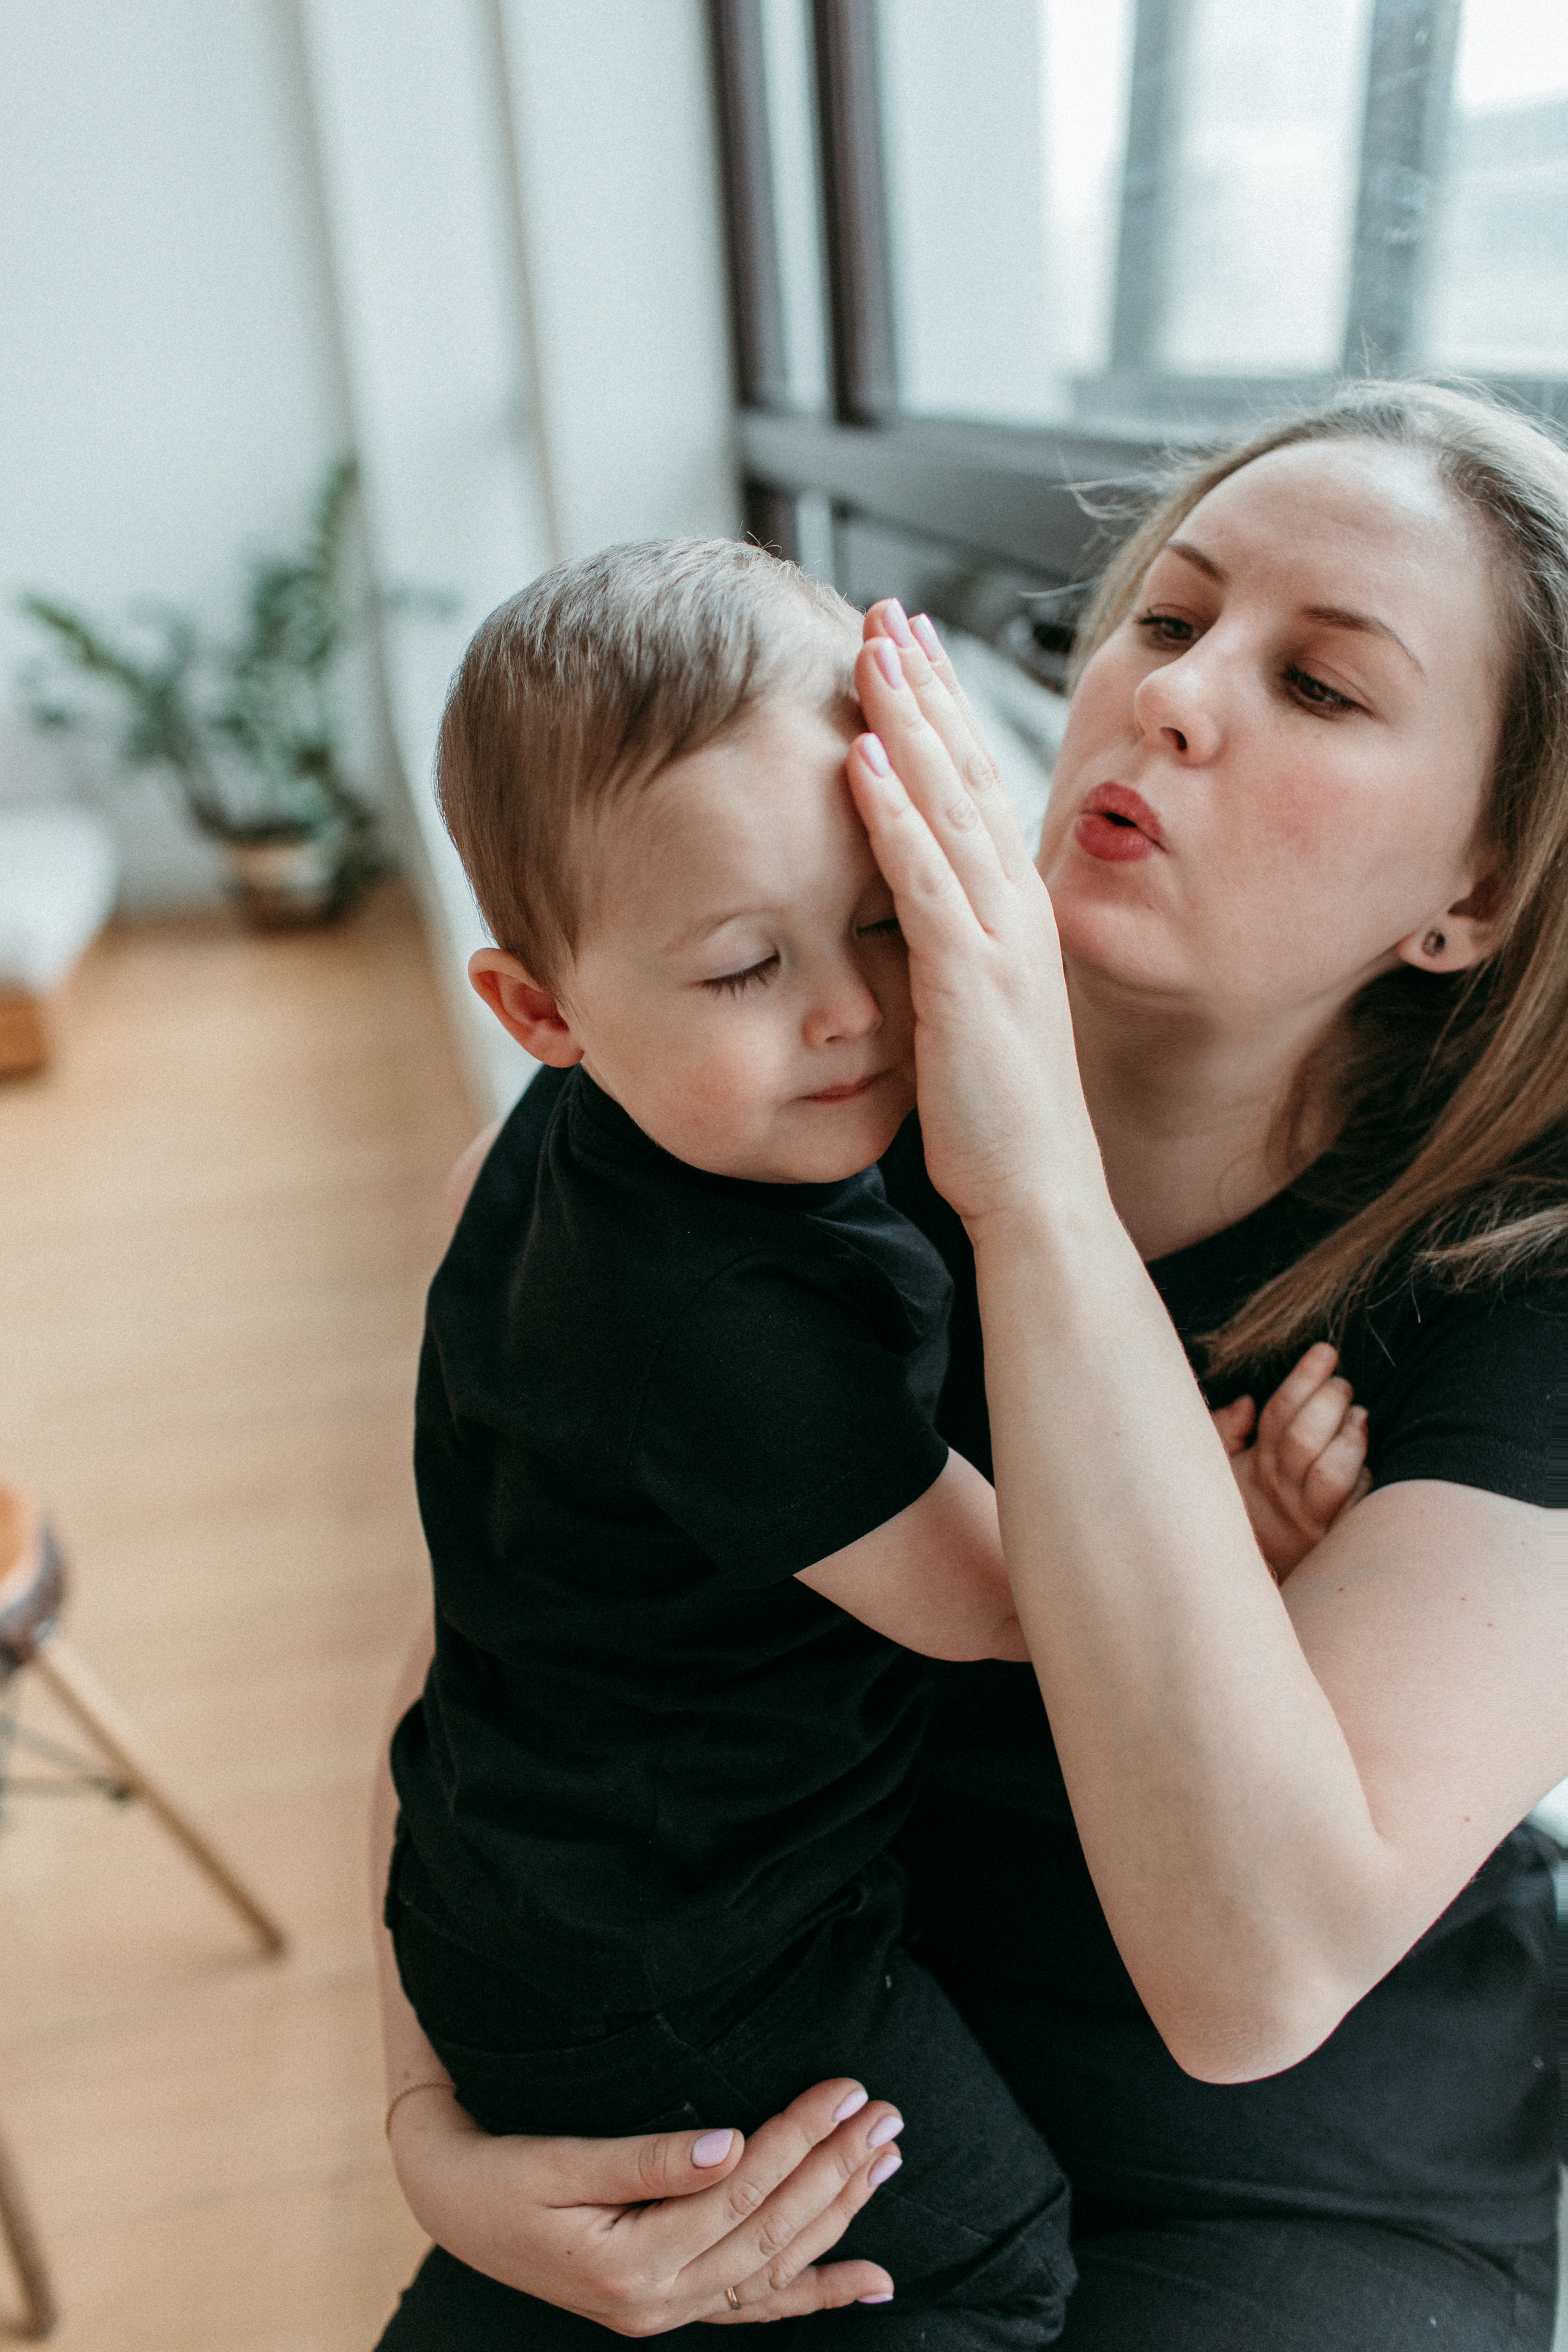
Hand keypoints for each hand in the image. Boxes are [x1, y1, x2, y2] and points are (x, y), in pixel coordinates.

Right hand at [387, 2074, 904, 2330]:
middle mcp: (656, 2303)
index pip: (742, 2193)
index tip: (846, 2088)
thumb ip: (643, 2159)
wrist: (449, 2200)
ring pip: (773, 2265)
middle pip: (769, 2229)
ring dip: (838, 2214)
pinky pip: (757, 2306)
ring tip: (889, 2161)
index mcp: (630, 2264)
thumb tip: (728, 2144)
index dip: (799, 2139)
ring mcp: (665, 2312)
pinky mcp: (667, 2305)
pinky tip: (873, 2282)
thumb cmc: (499, 2170)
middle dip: (835, 2169)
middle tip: (887, 2113)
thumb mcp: (557, 2159)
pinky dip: (817, 2292)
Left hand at [846, 604, 1099, 1229]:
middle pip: (968, 773)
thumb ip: (956, 953)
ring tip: (869, 647)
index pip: (977, 791)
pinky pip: (922, 882)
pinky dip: (892, 815)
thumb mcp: (979, 1013)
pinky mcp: (967, 983)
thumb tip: (922, 923)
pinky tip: (860, 757)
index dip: (944, 715)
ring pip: (948, 806)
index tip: (909, 652)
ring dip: (908, 721)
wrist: (1040, 1196)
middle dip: (927, 687)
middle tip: (888, 611)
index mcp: (1017, 915)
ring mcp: (998, 942)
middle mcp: (1017, 911)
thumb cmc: (1001, 1119)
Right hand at [1213, 1343, 1371, 1580]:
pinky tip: (1369, 1461)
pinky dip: (1367, 1479)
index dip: (1304, 1379)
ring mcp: (1309, 1518)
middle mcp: (1281, 1491)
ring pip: (1332, 1474)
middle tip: (1343, 1383)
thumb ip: (1222, 1430)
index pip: (1278, 1413)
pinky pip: (1356, 1507)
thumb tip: (1245, 1401)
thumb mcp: (1219, 1468)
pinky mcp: (1335, 1540)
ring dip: (1351, 1438)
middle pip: (1305, 1439)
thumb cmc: (1240, 1511)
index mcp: (1255, 1466)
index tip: (1325, 1352)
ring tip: (1359, 1416)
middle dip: (1329, 1402)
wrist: (1246, 1580)